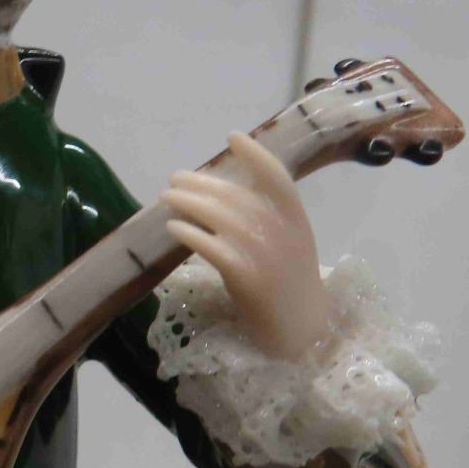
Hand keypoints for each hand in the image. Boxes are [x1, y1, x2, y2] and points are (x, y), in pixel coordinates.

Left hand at [161, 132, 330, 361]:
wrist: (303, 331)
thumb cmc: (290, 284)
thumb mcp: (291, 243)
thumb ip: (268, 218)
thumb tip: (225, 193)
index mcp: (297, 219)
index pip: (277, 177)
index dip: (255, 154)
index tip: (231, 136)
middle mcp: (283, 232)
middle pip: (236, 196)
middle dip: (202, 183)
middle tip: (175, 177)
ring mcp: (266, 254)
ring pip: (220, 217)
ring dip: (188, 202)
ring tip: (166, 197)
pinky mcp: (246, 276)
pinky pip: (211, 246)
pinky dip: (190, 232)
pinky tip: (173, 226)